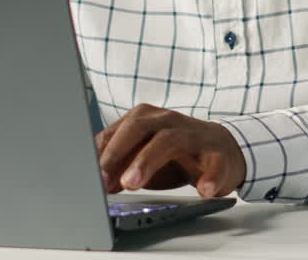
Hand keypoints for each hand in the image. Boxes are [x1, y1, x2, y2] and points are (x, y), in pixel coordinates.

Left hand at [95, 103, 245, 198]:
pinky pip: (214, 163)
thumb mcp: (141, 155)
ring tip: (132, 183)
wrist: (222, 149)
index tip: (86, 176)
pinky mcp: (217, 153)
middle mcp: (167, 121)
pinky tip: (203, 190)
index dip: (101, 155)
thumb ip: (118, 164)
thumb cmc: (174, 152)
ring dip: (147, 161)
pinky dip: (209, 176)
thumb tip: (93, 179)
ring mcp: (193, 135)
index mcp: (144, 118)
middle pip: (138, 128)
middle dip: (118, 153)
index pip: (117, 132)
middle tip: (104, 180)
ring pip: (169, 141)